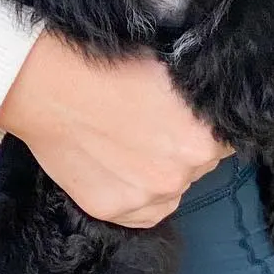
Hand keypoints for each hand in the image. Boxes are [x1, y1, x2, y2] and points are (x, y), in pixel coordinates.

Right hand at [0, 32, 233, 227]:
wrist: (48, 81)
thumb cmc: (107, 62)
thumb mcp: (170, 68)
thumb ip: (196, 98)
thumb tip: (210, 105)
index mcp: (201, 137)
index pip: (225, 139)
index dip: (207, 124)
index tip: (191, 115)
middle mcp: (179, 174)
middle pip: (200, 164)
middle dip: (185, 146)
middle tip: (155, 122)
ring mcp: (144, 197)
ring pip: (171, 188)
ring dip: (161, 171)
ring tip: (132, 141)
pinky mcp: (112, 211)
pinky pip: (143, 211)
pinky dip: (137, 194)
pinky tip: (120, 165)